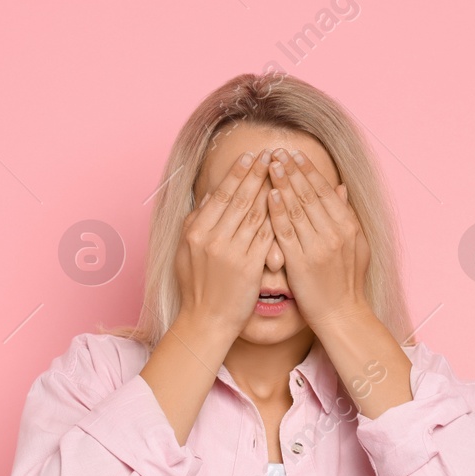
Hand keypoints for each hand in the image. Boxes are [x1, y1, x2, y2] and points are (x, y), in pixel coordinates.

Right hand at [173, 148, 275, 336]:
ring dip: (270, 190)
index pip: (221, 194)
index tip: (251, 156)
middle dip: (257, 173)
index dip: (237, 173)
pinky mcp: (249, 267)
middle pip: (240, 199)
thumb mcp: (186, 251)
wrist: (206, 321)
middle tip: (272, 154)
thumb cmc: (196, 286)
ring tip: (282, 172)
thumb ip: (195, 222)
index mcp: (196, 231)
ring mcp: (231, 253)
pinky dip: (276, 218)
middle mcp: (212, 238)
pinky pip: (266, 237)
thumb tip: (208, 196)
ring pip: (255, 214)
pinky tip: (288, 204)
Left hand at [267, 148, 371, 330]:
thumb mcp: (355, 244)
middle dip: (292, 169)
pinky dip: (278, 211)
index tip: (294, 154)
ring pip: (297, 207)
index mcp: (348, 226)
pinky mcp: (301, 262)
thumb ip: (346, 215)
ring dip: (282, 183)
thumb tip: (341, 187)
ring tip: (269, 164)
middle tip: (276, 151)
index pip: (325, 190)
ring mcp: (317, 246)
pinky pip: (286, 231)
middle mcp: (335, 232)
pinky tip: (269, 194)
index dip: (308, 170)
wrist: (341, 314)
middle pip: (309, 193)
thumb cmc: (346, 281)